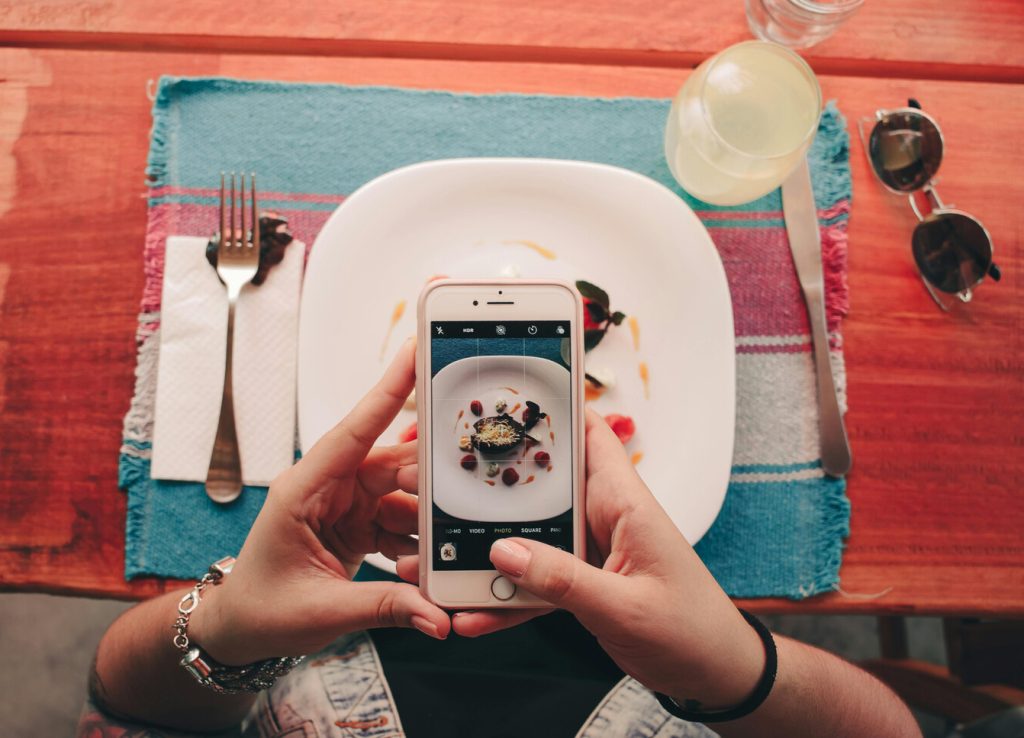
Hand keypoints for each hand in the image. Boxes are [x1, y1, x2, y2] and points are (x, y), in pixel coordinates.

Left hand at [192, 340, 449, 664]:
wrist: (241, 630)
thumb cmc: (261, 610)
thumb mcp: (323, 611)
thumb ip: (385, 607)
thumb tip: (437, 615)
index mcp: (303, 489)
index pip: (352, 432)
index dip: (387, 391)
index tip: (416, 353)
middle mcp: (327, 487)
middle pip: (392, 465)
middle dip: (429, 480)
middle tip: (466, 494)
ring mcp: (344, 504)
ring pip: (403, 494)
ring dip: (425, 522)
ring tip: (440, 552)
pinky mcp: (358, 523)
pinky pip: (401, 521)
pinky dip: (417, 543)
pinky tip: (424, 565)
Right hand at [399, 410, 761, 708]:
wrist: (714, 675)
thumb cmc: (692, 631)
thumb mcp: (625, 607)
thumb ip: (564, 581)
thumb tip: (504, 553)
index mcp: (624, 503)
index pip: (590, 435)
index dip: (553, 408)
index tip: (502, 396)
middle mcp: (604, 518)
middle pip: (541, 485)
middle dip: (492, 485)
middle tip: (437, 483)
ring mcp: (590, 551)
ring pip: (529, 537)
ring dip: (488, 551)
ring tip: (439, 561)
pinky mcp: (582, 582)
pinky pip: (535, 581)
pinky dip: (506, 597)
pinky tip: (473, 613)